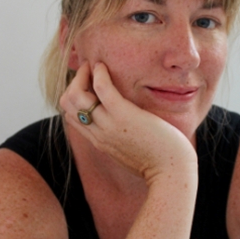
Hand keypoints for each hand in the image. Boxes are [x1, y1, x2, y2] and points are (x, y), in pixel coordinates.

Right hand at [60, 62, 196, 182]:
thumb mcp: (132, 152)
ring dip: (83, 75)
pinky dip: (99, 73)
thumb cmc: (159, 162)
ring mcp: (109, 125)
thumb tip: (126, 128)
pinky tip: (104, 66)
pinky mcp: (124, 116)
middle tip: (88, 71)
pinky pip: (102, 88)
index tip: (87, 84)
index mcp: (100, 141)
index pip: (72, 117)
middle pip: (67, 104)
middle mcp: (99, 134)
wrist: (172, 173)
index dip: (74, 97)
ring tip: (95, 66)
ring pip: (76, 96)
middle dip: (74, 83)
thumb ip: (122, 140)